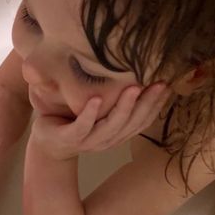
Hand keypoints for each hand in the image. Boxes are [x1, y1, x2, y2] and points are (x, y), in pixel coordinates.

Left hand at [31, 82, 170, 159]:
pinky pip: (81, 127)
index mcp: (117, 133)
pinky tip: (96, 100)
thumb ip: (115, 98)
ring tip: (133, 88)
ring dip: (123, 108)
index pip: (143, 121)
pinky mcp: (67, 138)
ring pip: (110, 127)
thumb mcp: (99, 112)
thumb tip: (135, 68)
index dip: (157, 105)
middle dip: (147, 104)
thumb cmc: (76, 122)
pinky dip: (89, 114)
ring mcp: (87, 141)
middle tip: (158, 83)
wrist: (47, 145)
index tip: (168, 85)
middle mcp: (106, 139)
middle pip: (132, 124)